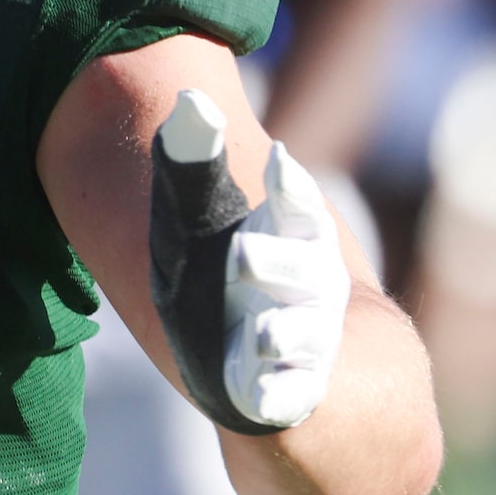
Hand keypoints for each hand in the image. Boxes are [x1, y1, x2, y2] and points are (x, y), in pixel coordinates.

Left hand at [148, 89, 351, 431]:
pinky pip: (287, 396)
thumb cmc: (239, 277)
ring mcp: (305, 340)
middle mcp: (307, 287)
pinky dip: (275, 395)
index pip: (293, 204)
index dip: (287, 186)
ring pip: (298, 334)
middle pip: (296, 269)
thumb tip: (187, 97)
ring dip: (281, 334)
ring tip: (264, 335)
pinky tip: (257, 397)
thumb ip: (195, 167)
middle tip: (243, 256)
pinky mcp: (290, 394)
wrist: (296, 373)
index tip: (273, 159)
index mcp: (292, 237)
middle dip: (271, 263)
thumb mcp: (208, 223)